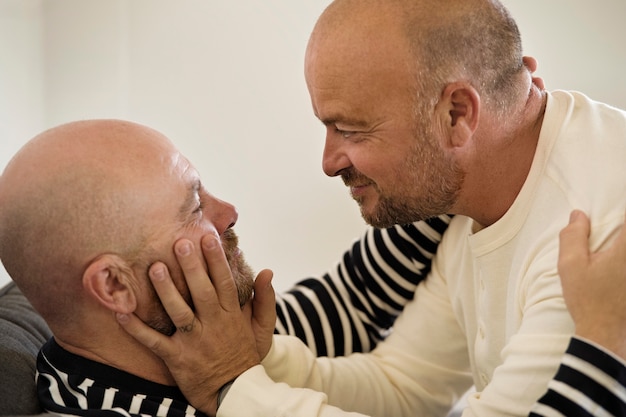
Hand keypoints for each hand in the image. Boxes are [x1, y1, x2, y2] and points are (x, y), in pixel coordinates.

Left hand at [117, 234, 273, 415]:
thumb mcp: (263, 329)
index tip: (208, 237)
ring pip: (179, 312)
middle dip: (191, 267)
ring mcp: (194, 341)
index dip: (216, 260)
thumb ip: (265, 299)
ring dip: (166, 290)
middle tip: (180, 243)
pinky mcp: (177, 358)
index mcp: (232, 314)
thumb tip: (267, 271)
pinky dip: (137, 329)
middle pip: (201, 292)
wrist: (234, 393)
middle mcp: (213, 324)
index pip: (224, 282)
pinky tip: (121, 313)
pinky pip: (154, 342)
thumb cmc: (246, 355)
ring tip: (155, 268)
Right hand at [558, 210, 625, 358]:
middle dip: (618, 235)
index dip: (618, 219)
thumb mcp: (570, 266)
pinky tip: (612, 277)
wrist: (607, 336)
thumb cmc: (588, 301)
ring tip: (607, 265)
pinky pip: (625, 266)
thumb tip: (578, 215)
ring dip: (618, 248)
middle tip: (605, 245)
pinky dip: (618, 267)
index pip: (625, 219)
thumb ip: (573, 236)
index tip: (611, 221)